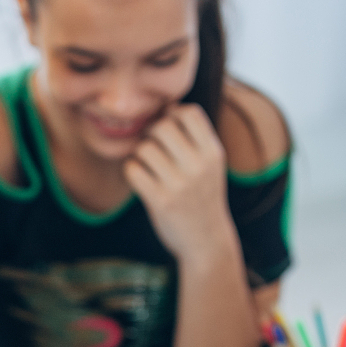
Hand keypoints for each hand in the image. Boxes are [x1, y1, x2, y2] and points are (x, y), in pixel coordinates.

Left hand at [123, 105, 233, 265]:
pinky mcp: (160, 201)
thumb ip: (194, 137)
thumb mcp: (210, 165)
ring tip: (147, 166)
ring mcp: (179, 184)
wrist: (206, 242)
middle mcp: (199, 166)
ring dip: (139, 154)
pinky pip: (132, 169)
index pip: (189, 112)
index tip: (168, 129)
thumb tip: (167, 105)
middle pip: (162, 126)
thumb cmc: (202, 196)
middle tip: (151, 146)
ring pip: (144, 148)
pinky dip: (132, 171)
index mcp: (213, 153)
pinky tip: (141, 180)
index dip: (172, 114)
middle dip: (150, 133)